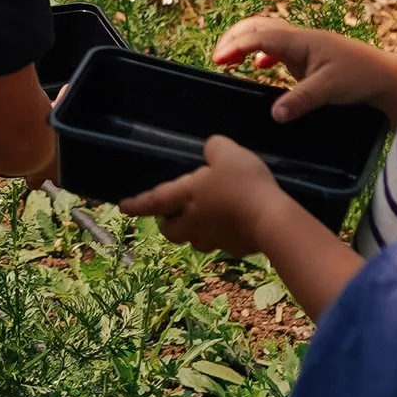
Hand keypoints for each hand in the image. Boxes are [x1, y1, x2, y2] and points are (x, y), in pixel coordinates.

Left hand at [121, 133, 288, 253]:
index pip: (154, 201)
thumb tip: (210, 150)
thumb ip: (214, 147)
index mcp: (186, 196)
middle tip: (173, 212)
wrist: (272, 221)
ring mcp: (213, 239)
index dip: (137, 204)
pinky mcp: (233, 249)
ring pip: (194, 240)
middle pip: (170, 230)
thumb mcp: (228, 152)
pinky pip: (221, 243)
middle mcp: (194, 222)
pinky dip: (223, 235)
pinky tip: (236, 224)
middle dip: (168, 223)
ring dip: (194, 231)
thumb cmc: (244, 184)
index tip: (123, 207)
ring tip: (206, 218)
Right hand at [213, 17, 396, 120]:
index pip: (260, 37)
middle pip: (259, 27)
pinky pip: (278, 49)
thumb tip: (274, 114)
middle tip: (217, 56)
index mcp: (302, 41)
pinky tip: (259, 67)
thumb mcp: (330, 89)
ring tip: (228, 59)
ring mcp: (305, 48)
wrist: (388, 79)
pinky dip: (262, 53)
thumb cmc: (362, 78)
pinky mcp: (310, 60)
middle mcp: (300, 40)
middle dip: (235, 37)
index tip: (218, 60)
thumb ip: (301, 100)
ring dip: (247, 43)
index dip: (236, 46)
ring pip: (268, 36)